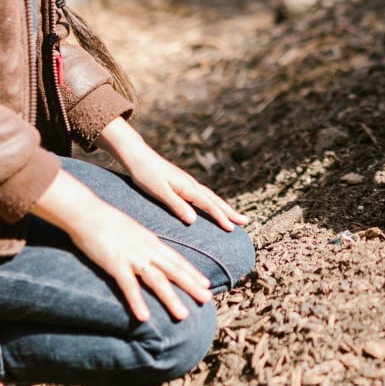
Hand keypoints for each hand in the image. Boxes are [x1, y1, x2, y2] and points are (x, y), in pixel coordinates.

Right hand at [39, 178, 211, 322]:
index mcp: (151, 241)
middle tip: (207, 299)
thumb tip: (150, 255)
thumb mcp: (132, 231)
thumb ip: (142, 244)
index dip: (192, 273)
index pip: (177, 260)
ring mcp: (132, 257)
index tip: (207, 284)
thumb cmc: (106, 221)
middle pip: (174, 270)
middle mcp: (146, 249)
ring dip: (171, 299)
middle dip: (191, 286)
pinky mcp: (115, 264)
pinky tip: (144, 318)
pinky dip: (137, 302)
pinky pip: (128, 286)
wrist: (86, 212)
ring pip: (157, 280)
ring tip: (183, 315)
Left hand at [112, 133, 248, 231]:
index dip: (221, 218)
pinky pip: (204, 195)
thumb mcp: (160, 192)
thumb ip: (177, 206)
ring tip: (235, 216)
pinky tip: (213, 206)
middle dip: (230, 212)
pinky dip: (213, 202)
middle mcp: (192, 185)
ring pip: (211, 197)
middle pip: (215, 200)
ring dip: (224, 207)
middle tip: (245, 221)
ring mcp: (188, 183)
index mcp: (188, 188)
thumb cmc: (146, 175)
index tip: (232, 229)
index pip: (209, 205)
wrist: (138, 156)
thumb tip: (194, 220)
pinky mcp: (183, 183)